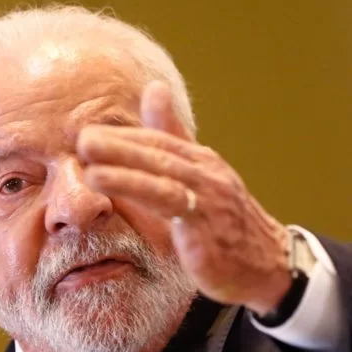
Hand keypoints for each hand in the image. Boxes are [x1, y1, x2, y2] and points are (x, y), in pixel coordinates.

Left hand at [77, 80, 291, 315]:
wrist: (268, 263)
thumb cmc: (224, 220)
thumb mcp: (199, 179)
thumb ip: (173, 138)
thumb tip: (153, 88)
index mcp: (200, 161)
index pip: (158, 141)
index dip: (123, 137)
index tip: (88, 131)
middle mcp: (206, 172)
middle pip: (158, 152)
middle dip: (119, 144)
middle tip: (82, 138)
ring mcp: (209, 196)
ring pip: (163, 174)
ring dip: (125, 167)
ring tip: (89, 165)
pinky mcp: (207, 226)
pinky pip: (172, 203)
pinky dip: (143, 193)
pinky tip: (120, 192)